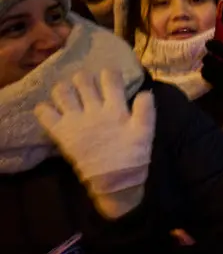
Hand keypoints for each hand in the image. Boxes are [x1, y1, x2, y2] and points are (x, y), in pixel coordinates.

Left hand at [34, 70, 154, 218]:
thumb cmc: (132, 156)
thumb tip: (145, 91)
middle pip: (82, 80)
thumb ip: (146, 110)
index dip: (109, 73)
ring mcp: (74, 121)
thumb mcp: (146, 133)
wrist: (114, 180)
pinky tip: (52, 110)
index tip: (109, 75)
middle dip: (84, 78)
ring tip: (68, 94)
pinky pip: (44, 114)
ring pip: (61, 92)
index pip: (110, 79)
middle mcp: (93, 110)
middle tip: (86, 85)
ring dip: (64, 89)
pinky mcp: (61, 133)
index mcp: (115, 109)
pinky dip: (45, 109)